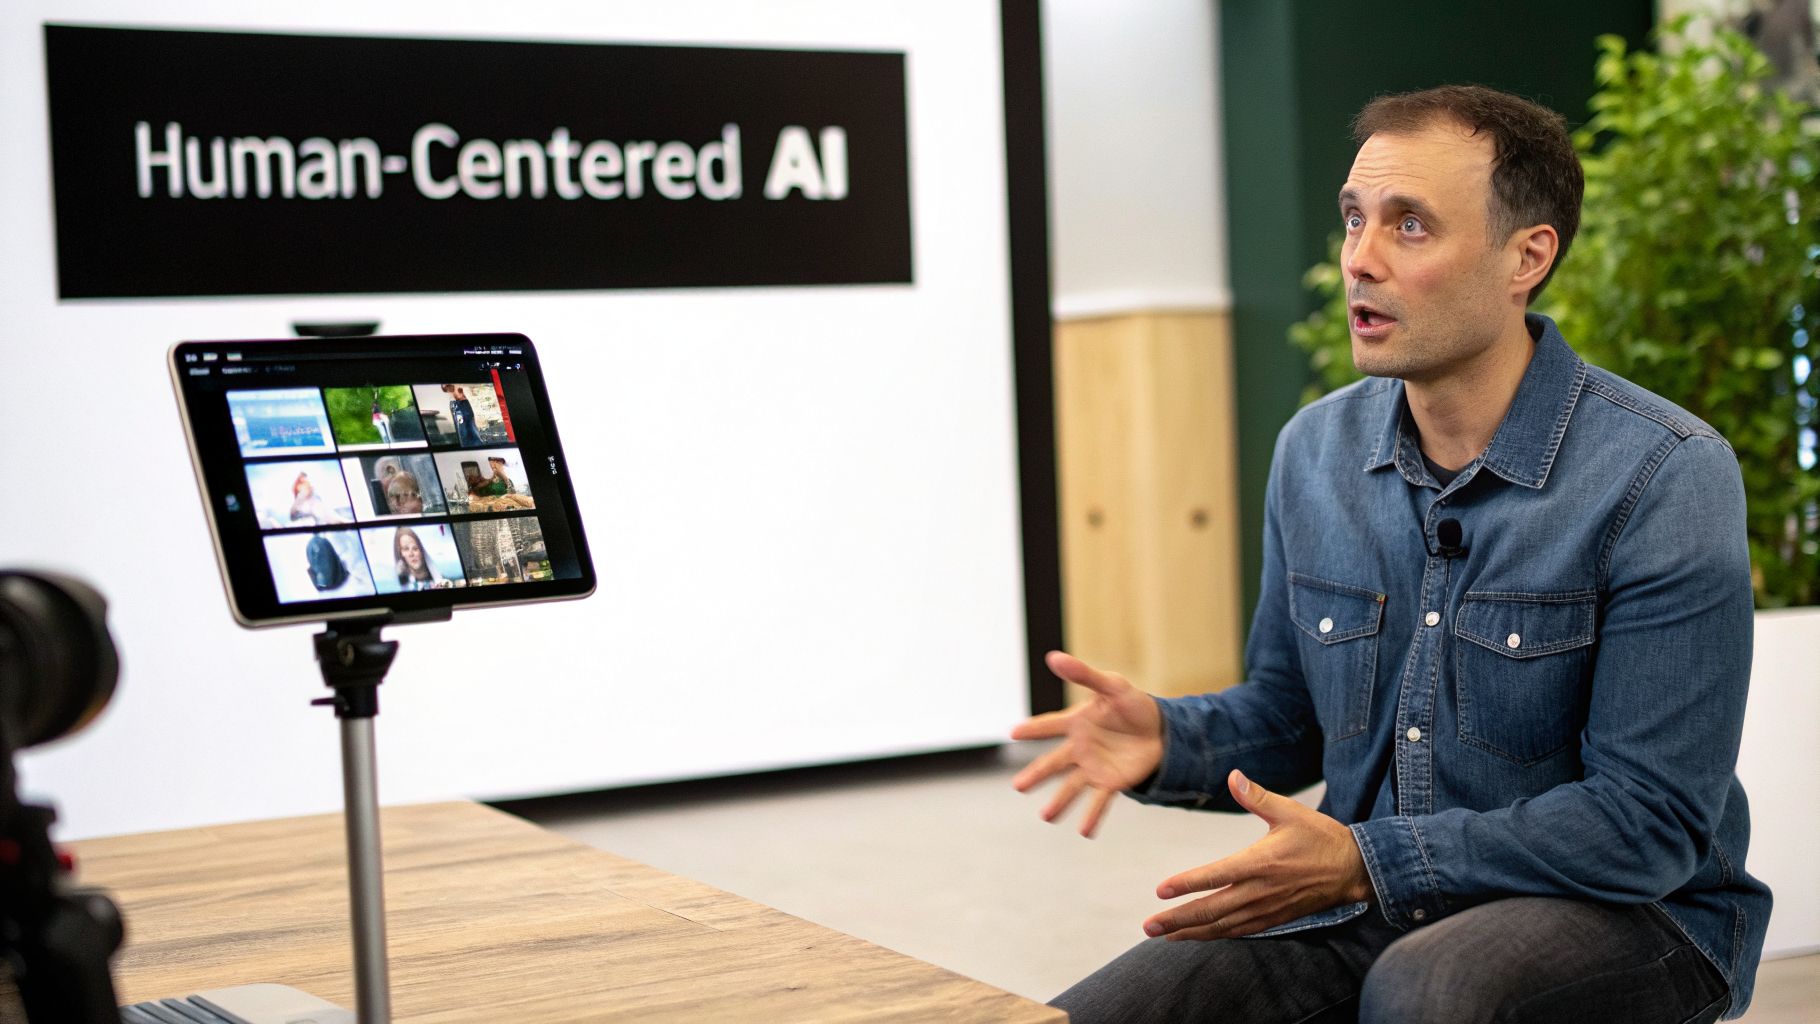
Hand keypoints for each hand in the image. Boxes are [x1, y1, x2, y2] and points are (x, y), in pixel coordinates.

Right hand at [1009, 651, 1163, 836]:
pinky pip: (1099, 800)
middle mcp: (1080, 747)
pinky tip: (1085, 832)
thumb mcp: (1113, 686)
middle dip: (1036, 775)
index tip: (1013, 733)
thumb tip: (1053, 657)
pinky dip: (1092, 816)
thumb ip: (1085, 674)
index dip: (1033, 729)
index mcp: (1077, 722)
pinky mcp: (1111, 782)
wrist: (1162, 731)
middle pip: (1053, 763)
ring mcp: (1093, 767)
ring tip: (1046, 817)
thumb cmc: (1133, 705)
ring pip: (1071, 787)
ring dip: (1059, 802)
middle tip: (1018, 786)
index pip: (1050, 725)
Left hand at [1142, 769, 1370, 940]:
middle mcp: (1260, 891)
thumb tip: (1233, 776)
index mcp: (1260, 863)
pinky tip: (1199, 936)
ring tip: (1164, 936)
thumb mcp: (1290, 811)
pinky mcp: (1275, 918)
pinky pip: (1240, 931)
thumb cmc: (1319, 836)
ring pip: (1223, 926)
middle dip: (1178, 920)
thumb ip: (1257, 797)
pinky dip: (1217, 935)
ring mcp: (1267, 908)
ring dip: (1192, 932)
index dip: (1186, 884)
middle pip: (1211, 910)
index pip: (1215, 876)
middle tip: (1149, 926)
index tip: (1159, 891)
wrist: (1354, 869)